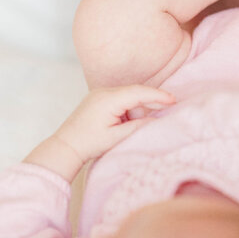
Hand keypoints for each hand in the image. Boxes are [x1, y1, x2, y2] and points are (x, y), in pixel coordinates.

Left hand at [49, 84, 175, 164]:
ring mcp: (100, 93)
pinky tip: (119, 125)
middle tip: (148, 123)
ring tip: (122, 130)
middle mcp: (104, 91)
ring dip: (132, 112)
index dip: (157, 95)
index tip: (173, 99)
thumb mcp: (116, 137)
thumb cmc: (89, 143)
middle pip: (134, 94)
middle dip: (144, 108)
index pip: (139, 93)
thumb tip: (155, 120)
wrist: (65, 146)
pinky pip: (119, 100)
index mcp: (108, 99)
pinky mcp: (98, 98)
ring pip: (128, 97)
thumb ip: (137, 126)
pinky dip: (125, 111)